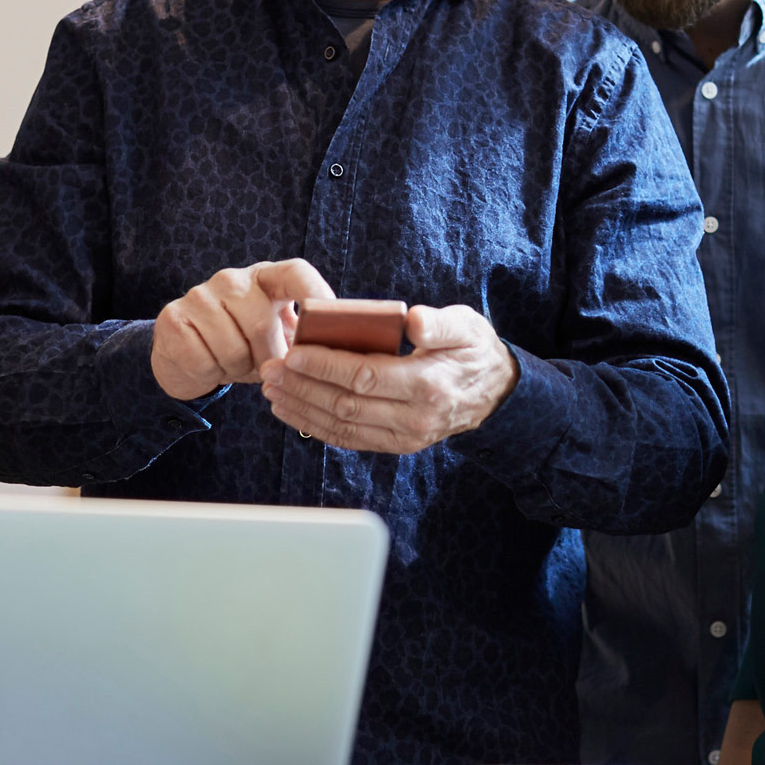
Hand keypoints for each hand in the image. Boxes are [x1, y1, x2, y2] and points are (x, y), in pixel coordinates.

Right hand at [152, 260, 334, 401]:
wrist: (185, 357)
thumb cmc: (242, 347)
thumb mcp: (275, 339)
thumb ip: (300, 338)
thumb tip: (335, 351)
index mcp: (265, 279)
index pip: (295, 272)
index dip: (314, 290)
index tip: (329, 312)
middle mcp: (232, 279)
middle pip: (262, 322)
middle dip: (267, 358)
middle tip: (264, 368)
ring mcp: (199, 295)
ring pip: (232, 347)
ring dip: (237, 369)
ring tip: (233, 364)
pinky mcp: (172, 318)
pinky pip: (203, 360)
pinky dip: (210, 373)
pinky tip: (208, 364)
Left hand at [257, 304, 516, 453]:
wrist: (494, 393)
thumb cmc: (473, 350)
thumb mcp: (466, 326)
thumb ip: (440, 323)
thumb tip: (414, 320)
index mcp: (428, 385)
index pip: (366, 377)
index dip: (326, 367)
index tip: (294, 353)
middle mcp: (415, 419)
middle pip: (346, 405)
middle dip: (303, 388)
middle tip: (270, 370)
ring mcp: (404, 437)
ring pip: (342, 427)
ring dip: (302, 409)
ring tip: (272, 389)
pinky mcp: (395, 444)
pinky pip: (348, 438)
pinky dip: (315, 426)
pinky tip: (292, 410)